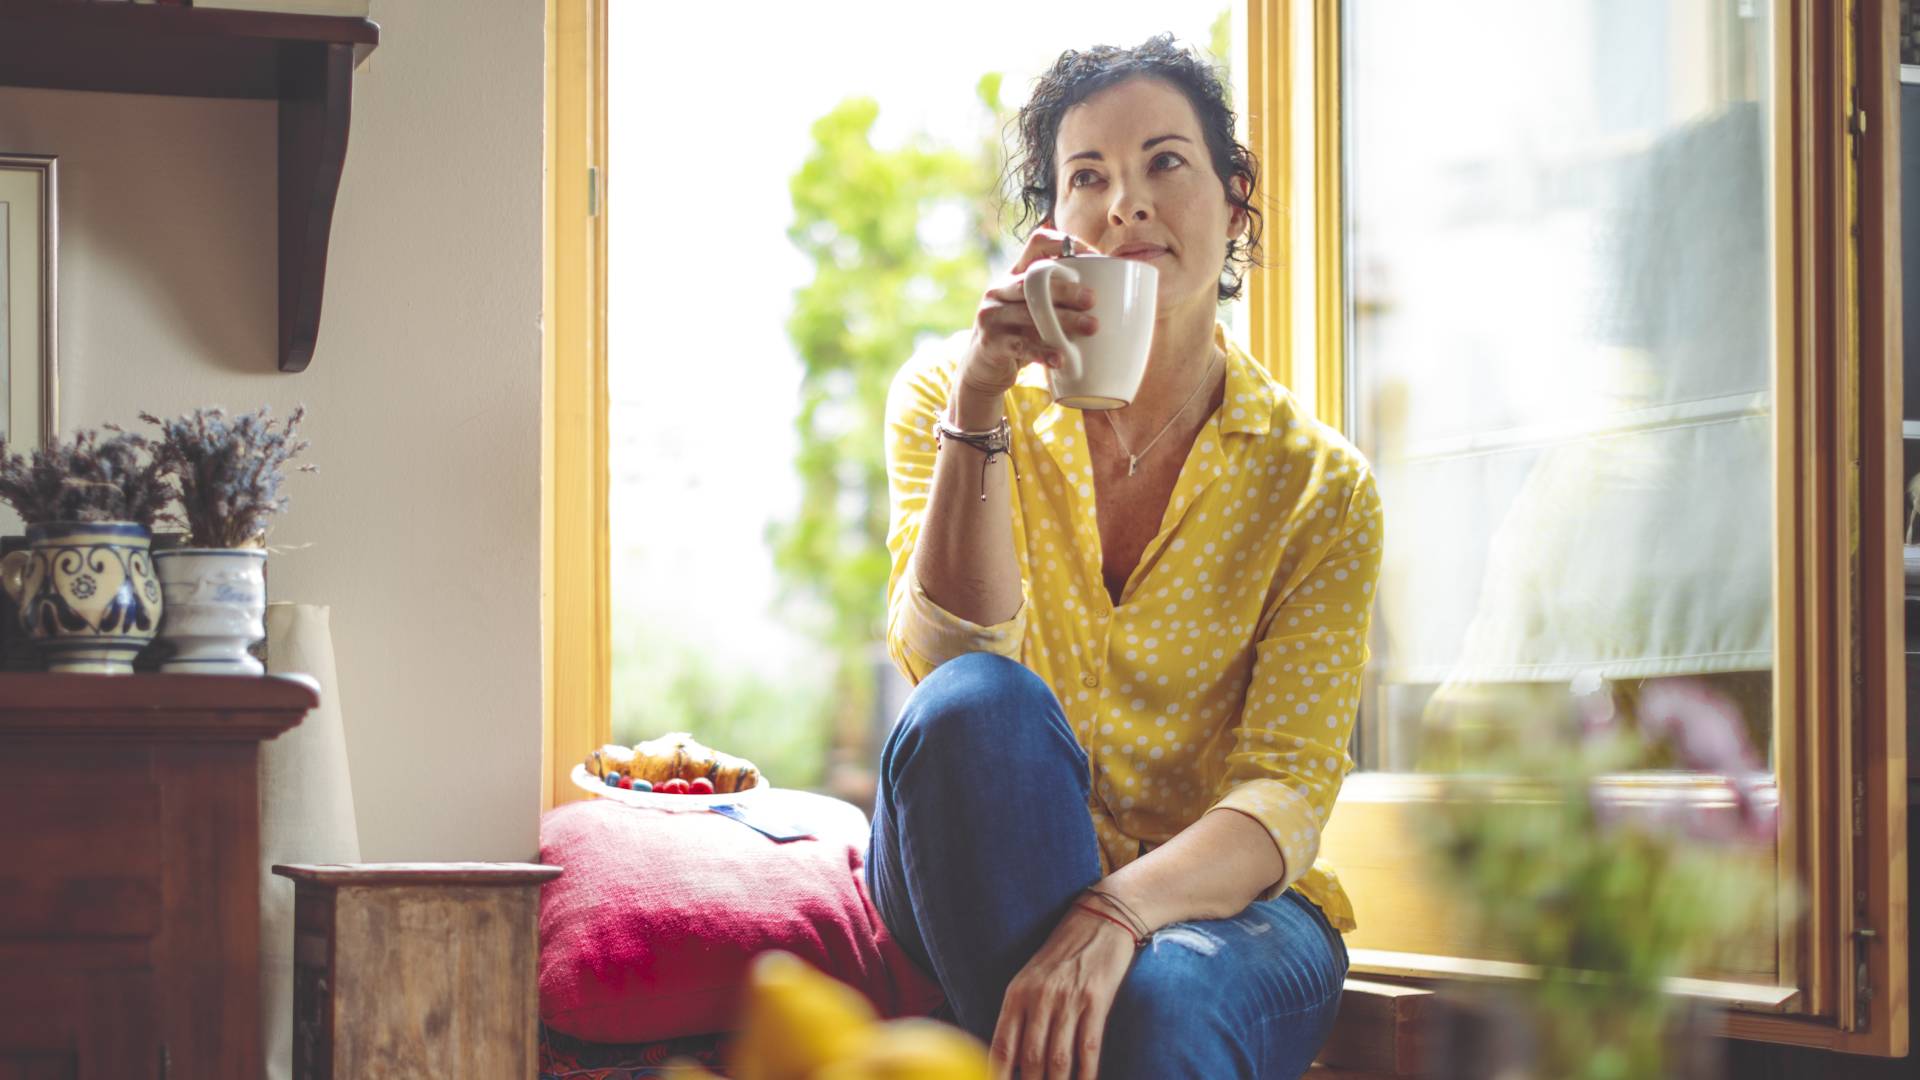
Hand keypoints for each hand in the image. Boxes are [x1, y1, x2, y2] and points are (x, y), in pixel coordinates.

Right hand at [959, 227, 1103, 400]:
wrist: (982, 368)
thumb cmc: (1020, 334)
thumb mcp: (1033, 310)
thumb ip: (1056, 298)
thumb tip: (1109, 291)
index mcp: (1014, 275)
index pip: (1037, 243)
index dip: (1066, 243)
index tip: (1094, 257)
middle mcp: (999, 290)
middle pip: (1033, 280)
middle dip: (1066, 288)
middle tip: (1092, 299)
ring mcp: (992, 315)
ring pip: (1029, 313)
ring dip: (1064, 320)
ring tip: (1091, 328)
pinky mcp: (990, 342)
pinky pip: (1021, 345)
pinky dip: (1044, 352)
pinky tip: (1062, 358)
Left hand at [989, 902, 1136, 1079]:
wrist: (1099, 919)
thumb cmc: (1063, 953)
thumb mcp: (1031, 979)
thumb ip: (1020, 1015)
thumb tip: (1013, 1060)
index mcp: (1017, 994)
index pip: (1002, 1047)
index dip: (998, 1076)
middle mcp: (1039, 999)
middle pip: (1030, 1060)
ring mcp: (1068, 1001)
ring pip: (1058, 1060)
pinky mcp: (1096, 1001)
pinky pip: (1088, 1048)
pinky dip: (1086, 1074)